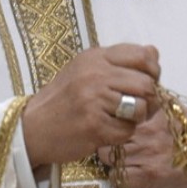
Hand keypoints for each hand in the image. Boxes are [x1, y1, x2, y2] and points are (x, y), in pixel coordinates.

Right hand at [21, 44, 160, 166]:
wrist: (32, 127)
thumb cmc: (63, 98)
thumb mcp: (86, 69)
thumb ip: (119, 61)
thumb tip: (155, 53)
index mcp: (95, 57)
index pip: (143, 56)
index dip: (153, 71)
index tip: (148, 81)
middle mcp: (96, 75)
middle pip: (146, 84)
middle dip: (150, 99)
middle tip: (140, 107)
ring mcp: (94, 100)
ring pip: (141, 108)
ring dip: (138, 118)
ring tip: (123, 119)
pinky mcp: (94, 126)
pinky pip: (128, 130)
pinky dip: (123, 134)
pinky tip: (109, 131)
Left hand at [97, 108, 186, 187]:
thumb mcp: (182, 110)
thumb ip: (161, 101)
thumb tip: (146, 90)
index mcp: (153, 113)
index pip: (118, 111)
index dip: (113, 119)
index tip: (114, 124)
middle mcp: (146, 131)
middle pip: (108, 134)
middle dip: (108, 140)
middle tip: (115, 145)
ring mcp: (145, 154)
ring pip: (107, 156)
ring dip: (111, 159)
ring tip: (122, 160)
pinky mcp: (147, 176)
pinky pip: (117, 178)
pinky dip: (119, 178)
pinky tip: (130, 175)